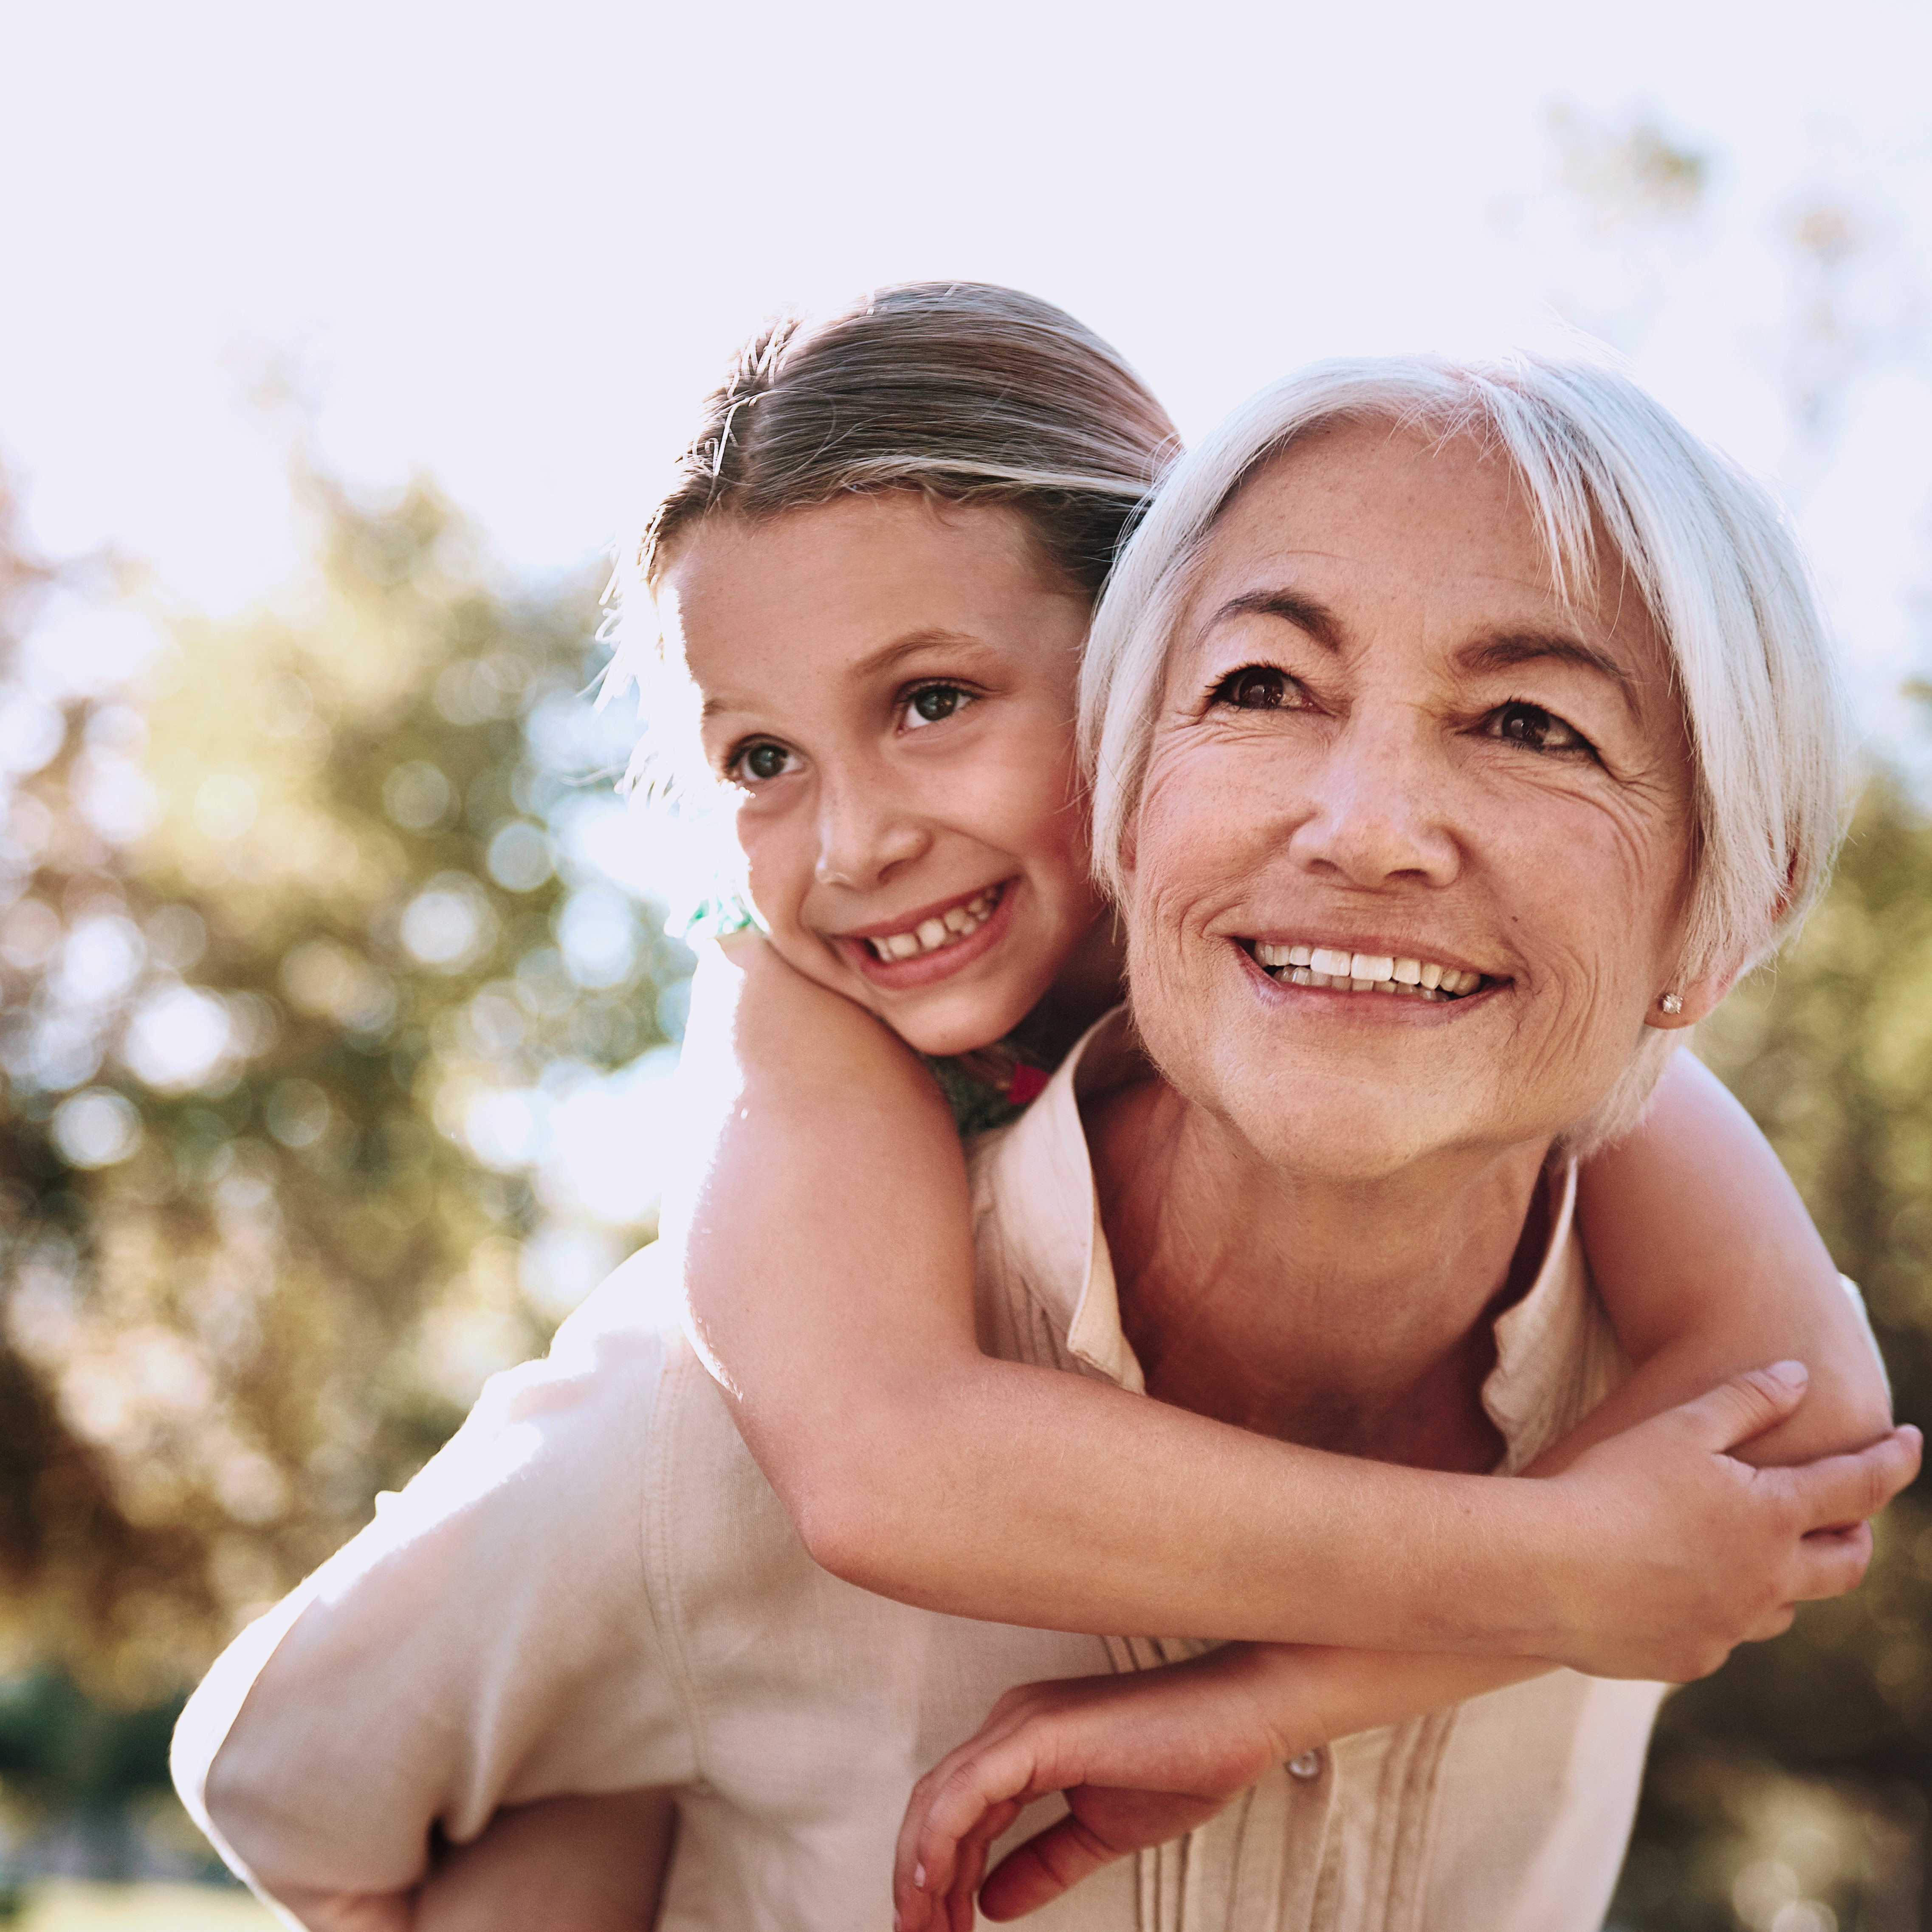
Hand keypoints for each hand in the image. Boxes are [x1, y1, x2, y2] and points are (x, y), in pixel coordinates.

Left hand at [894, 1645, 1291, 1931]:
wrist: (1242, 1718)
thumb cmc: (1185, 1762)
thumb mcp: (1098, 1833)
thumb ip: (1042, 1863)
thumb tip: (991, 1903)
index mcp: (1022, 1745)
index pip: (956, 1814)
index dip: (936, 1876)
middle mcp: (1011, 1726)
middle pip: (934, 1806)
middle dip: (916, 1881)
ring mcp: (1021, 1723)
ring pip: (940, 1799)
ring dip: (920, 1870)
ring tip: (921, 1928)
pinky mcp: (1038, 1732)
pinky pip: (969, 1790)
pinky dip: (941, 1837)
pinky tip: (932, 1883)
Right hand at [1543, 1364, 1920, 1680]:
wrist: (1546, 1571)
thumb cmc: (1611, 1486)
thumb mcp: (1678, 1426)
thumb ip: (1745, 1399)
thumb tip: (1799, 1377)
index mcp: (1772, 1516)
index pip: (1859, 1485)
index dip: (1894, 1460)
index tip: (1911, 1441)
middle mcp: (1768, 1579)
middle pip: (1845, 1565)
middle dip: (1857, 1538)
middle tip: (1851, 1520)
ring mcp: (1731, 1627)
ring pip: (1785, 1607)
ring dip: (1787, 1578)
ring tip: (1759, 1556)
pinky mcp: (1690, 1659)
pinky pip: (1722, 1636)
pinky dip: (1718, 1609)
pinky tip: (1677, 1588)